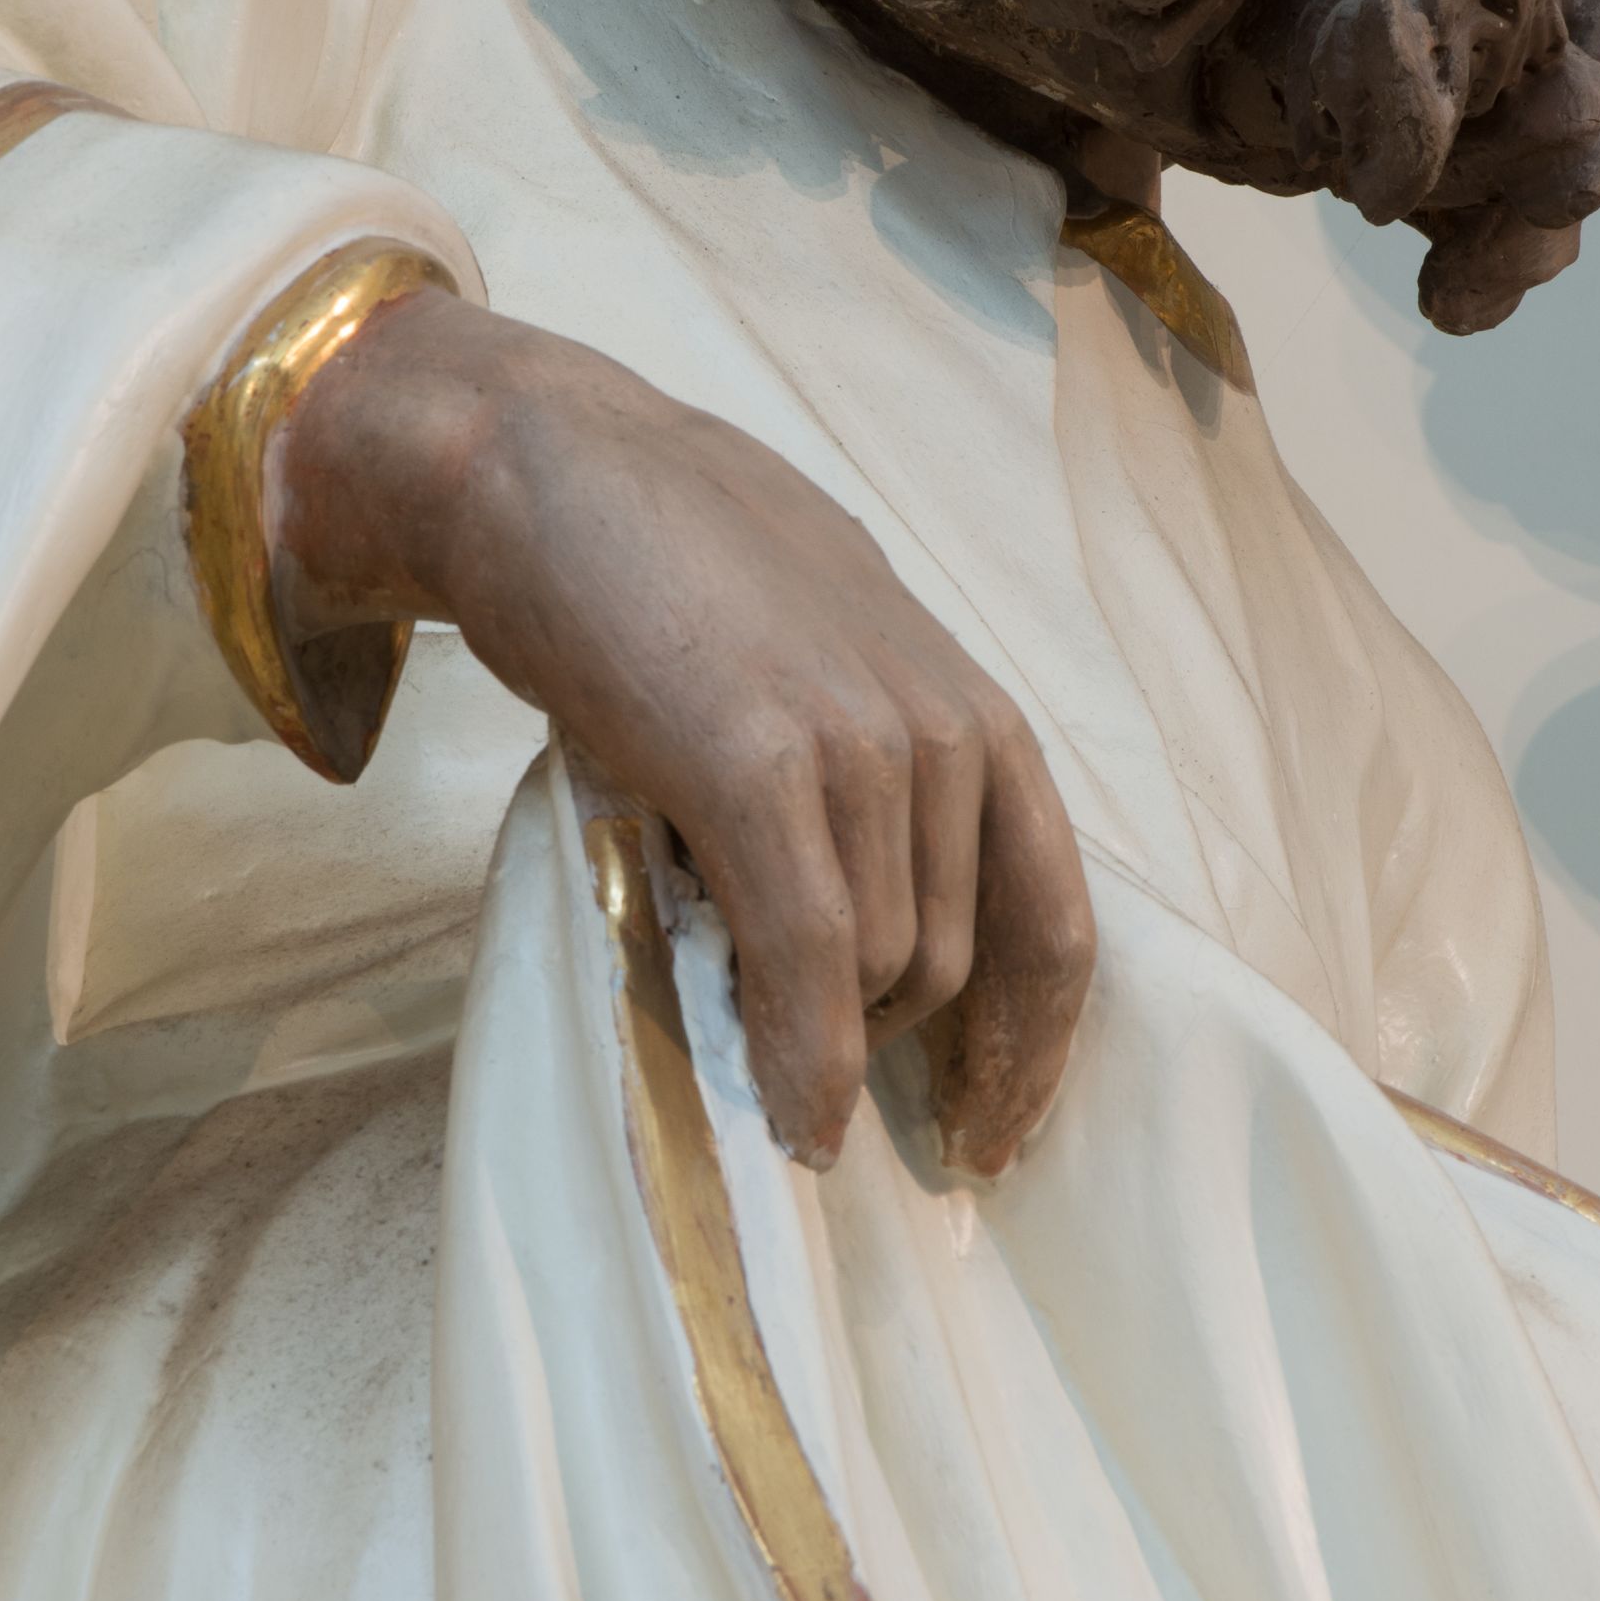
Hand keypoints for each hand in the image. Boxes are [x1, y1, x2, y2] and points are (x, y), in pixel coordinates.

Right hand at [268, 284, 1093, 1172]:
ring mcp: (860, 746)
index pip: (1055, 916)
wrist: (545, 465)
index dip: (1035, 1049)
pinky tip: (785, 1116)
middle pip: (957, 964)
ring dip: (823, 1045)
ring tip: (737, 1037)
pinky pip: (812, 959)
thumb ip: (865, 766)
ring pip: (886, 972)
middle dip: (889, 1049)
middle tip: (809, 1088)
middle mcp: (943, 727)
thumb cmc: (667, 562)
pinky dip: (803, 1057)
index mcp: (969, 705)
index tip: (993, 1135)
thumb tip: (858, 913)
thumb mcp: (820, 659)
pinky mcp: (761, 766)